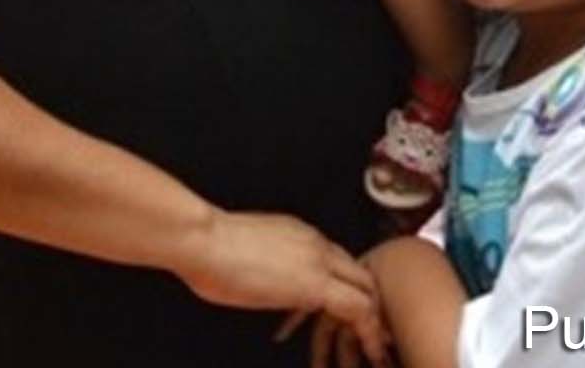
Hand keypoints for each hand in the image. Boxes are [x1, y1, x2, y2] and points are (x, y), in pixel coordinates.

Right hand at [175, 210, 389, 363]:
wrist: (204, 240)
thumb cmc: (211, 250)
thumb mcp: (252, 253)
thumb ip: (270, 266)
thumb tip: (269, 284)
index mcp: (301, 235)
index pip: (340, 261)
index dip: (352, 286)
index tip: (356, 311)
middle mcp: (316, 243)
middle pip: (361, 272)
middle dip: (373, 302)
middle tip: (378, 332)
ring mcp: (318, 261)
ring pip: (365, 287)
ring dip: (374, 318)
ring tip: (380, 347)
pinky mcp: (314, 285)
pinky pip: (356, 307)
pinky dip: (368, 329)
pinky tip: (371, 348)